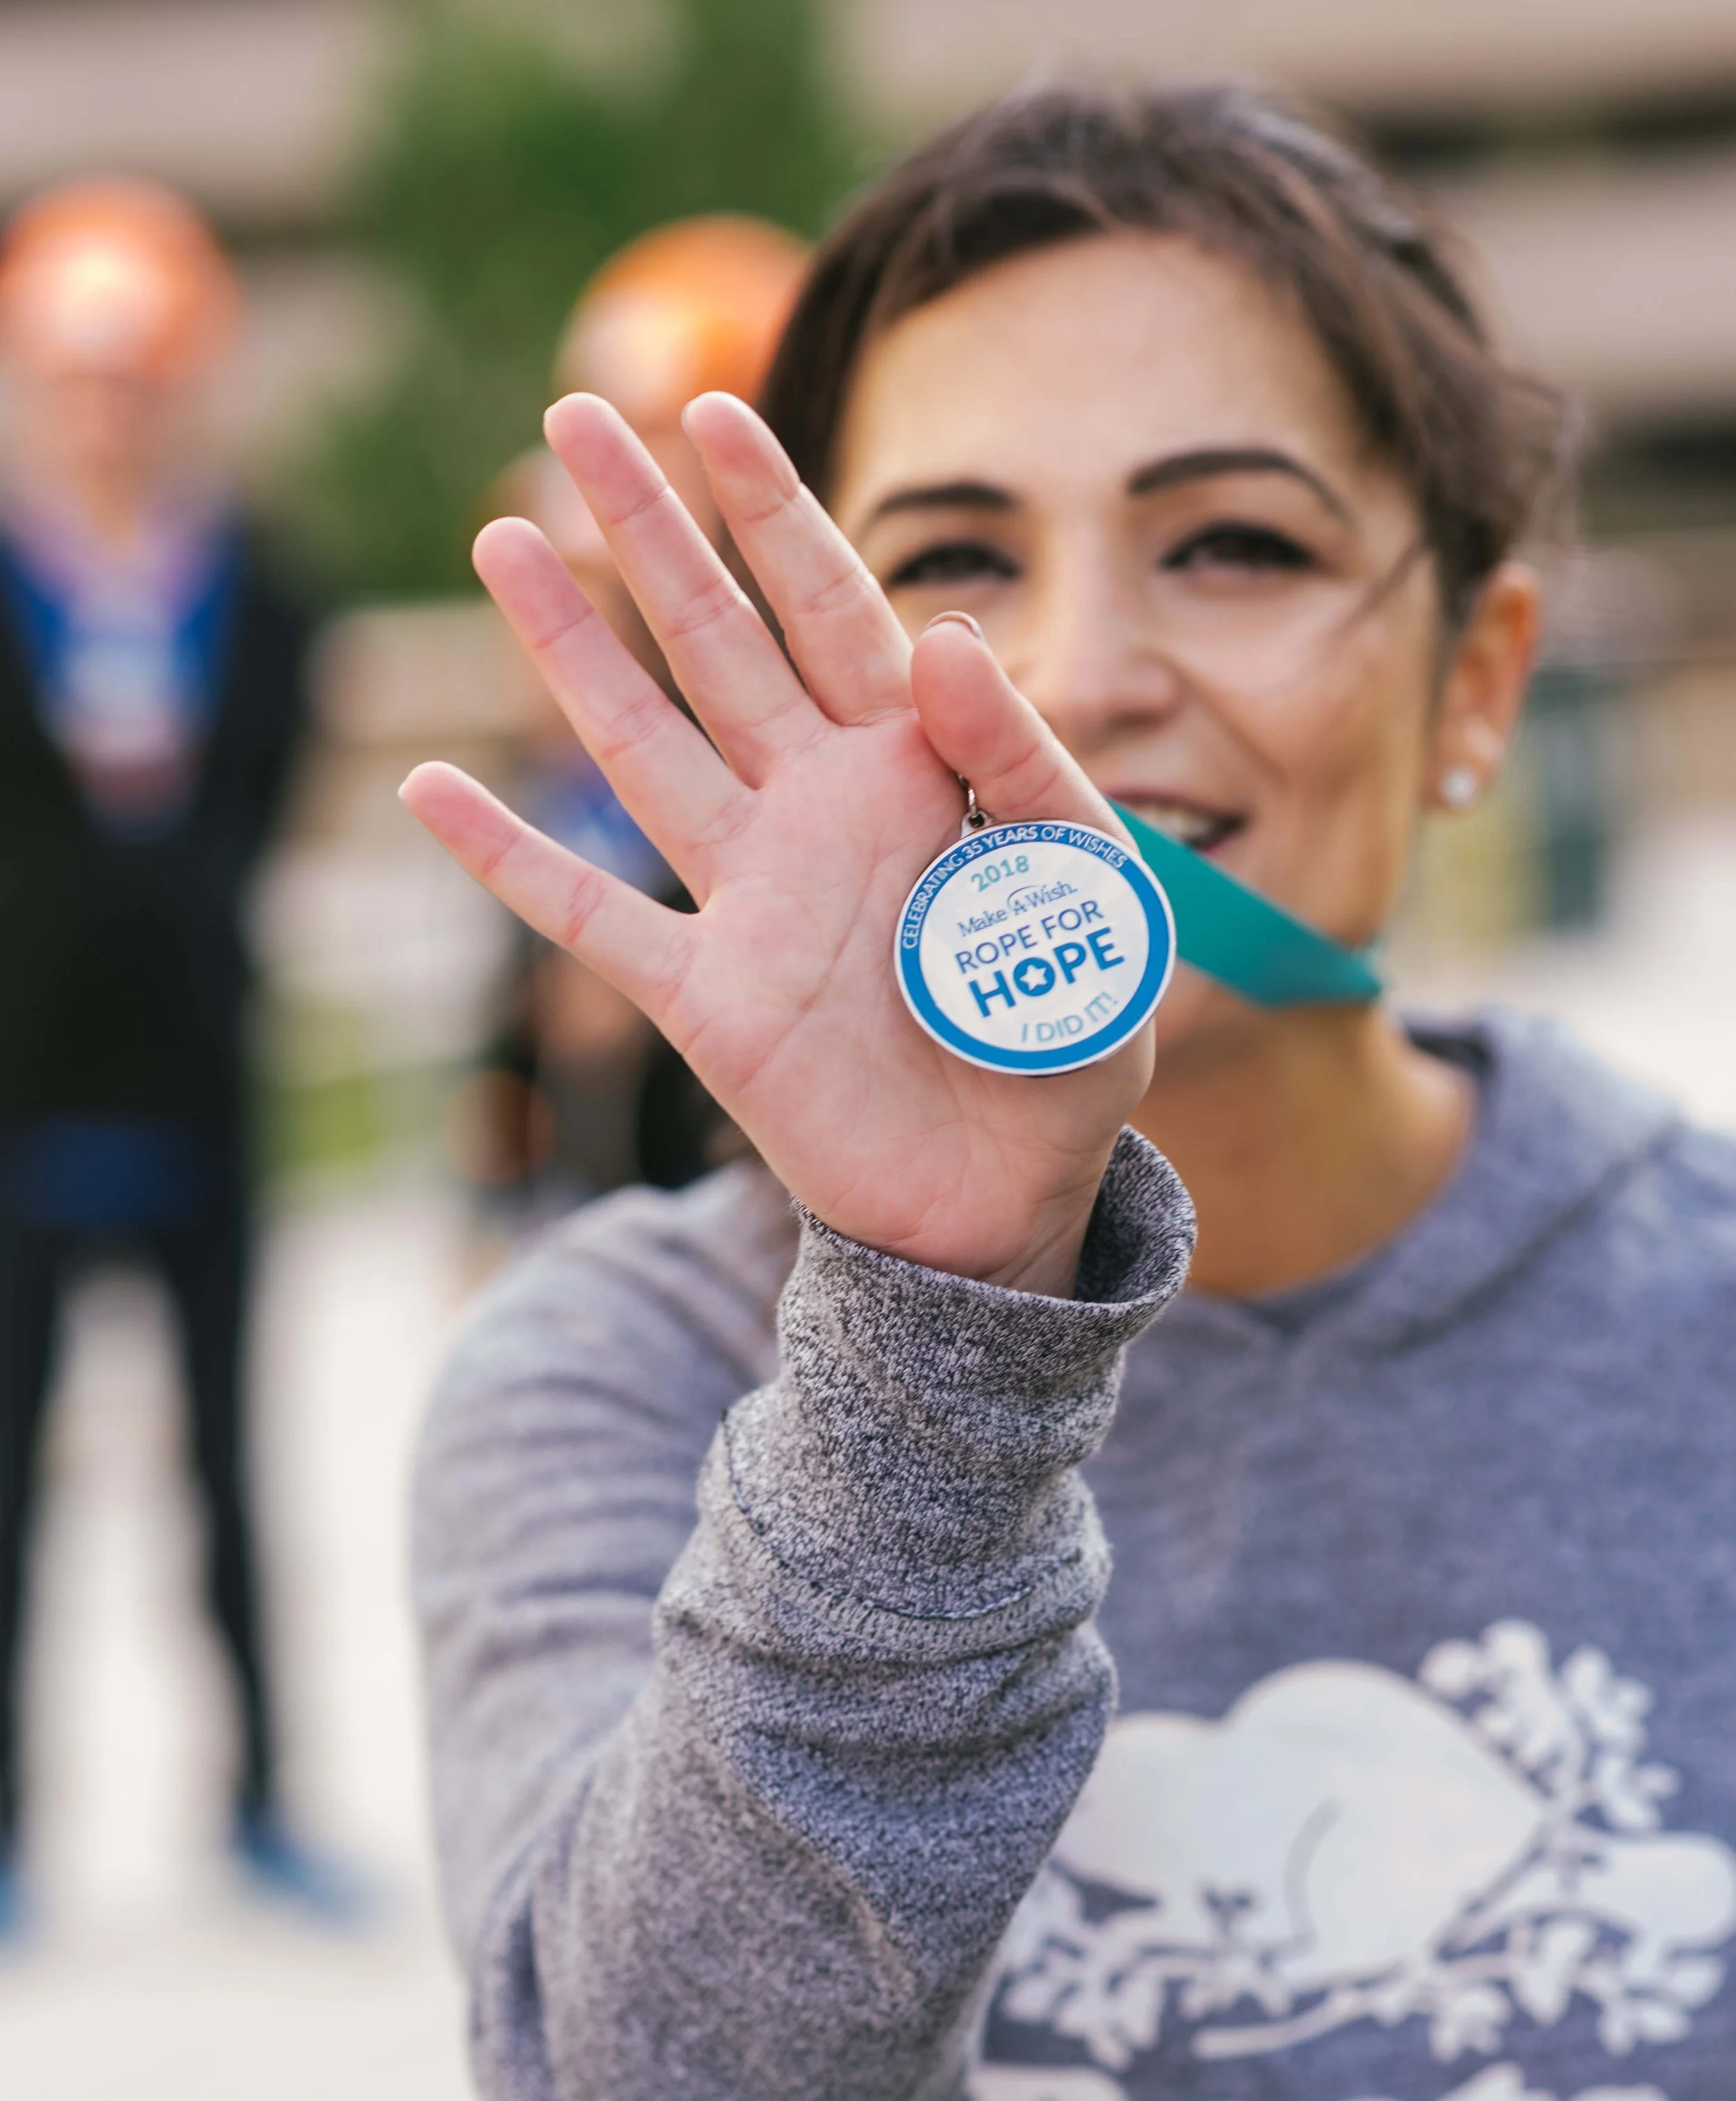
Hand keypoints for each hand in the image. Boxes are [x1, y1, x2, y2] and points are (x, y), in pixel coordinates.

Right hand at [401, 393, 1153, 1294]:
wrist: (1008, 1198)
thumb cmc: (1064, 1043)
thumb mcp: (1091, 892)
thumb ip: (1026, 762)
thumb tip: (945, 633)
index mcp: (917, 768)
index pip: (834, 607)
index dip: (775, 511)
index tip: (716, 412)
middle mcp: (816, 808)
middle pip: (716, 642)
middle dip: (652, 531)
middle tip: (576, 414)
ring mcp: (749, 897)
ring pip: (640, 745)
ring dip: (572, 647)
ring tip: (504, 539)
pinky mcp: (703, 999)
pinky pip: (589, 919)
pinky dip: (508, 861)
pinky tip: (428, 788)